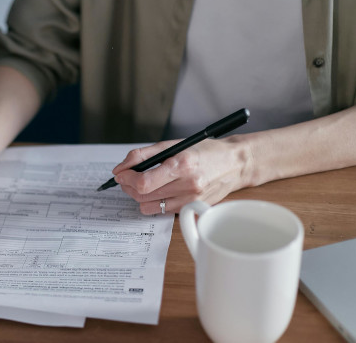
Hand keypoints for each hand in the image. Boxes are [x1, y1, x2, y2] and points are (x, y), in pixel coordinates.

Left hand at [112, 136, 251, 213]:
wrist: (234, 164)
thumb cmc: (204, 151)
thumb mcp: (173, 144)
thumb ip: (143, 155)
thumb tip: (120, 168)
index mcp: (181, 165)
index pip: (143, 182)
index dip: (126, 179)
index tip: (120, 173)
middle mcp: (187, 185)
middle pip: (143, 195)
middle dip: (128, 187)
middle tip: (127, 178)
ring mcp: (190, 200)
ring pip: (149, 206)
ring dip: (139, 196)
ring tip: (143, 184)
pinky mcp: (192, 209)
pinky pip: (162, 211)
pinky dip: (155, 202)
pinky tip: (160, 191)